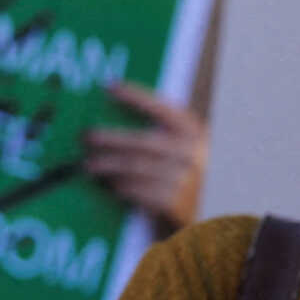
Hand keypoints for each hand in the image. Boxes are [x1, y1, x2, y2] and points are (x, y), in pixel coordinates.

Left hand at [84, 82, 207, 231]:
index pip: (162, 109)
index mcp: (194, 133)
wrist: (214, 212)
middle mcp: (191, 153)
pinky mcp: (175, 203)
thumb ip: (165, 134)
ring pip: (136, 168)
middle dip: (109, 138)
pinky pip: (140, 191)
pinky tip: (108, 184)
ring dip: (108, 165)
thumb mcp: (188, 149)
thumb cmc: (192, 176)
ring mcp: (184, 180)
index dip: (135, 96)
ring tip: (88, 164)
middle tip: (86, 136)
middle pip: (141, 142)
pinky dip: (121, 186)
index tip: (110, 87)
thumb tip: (118, 122)